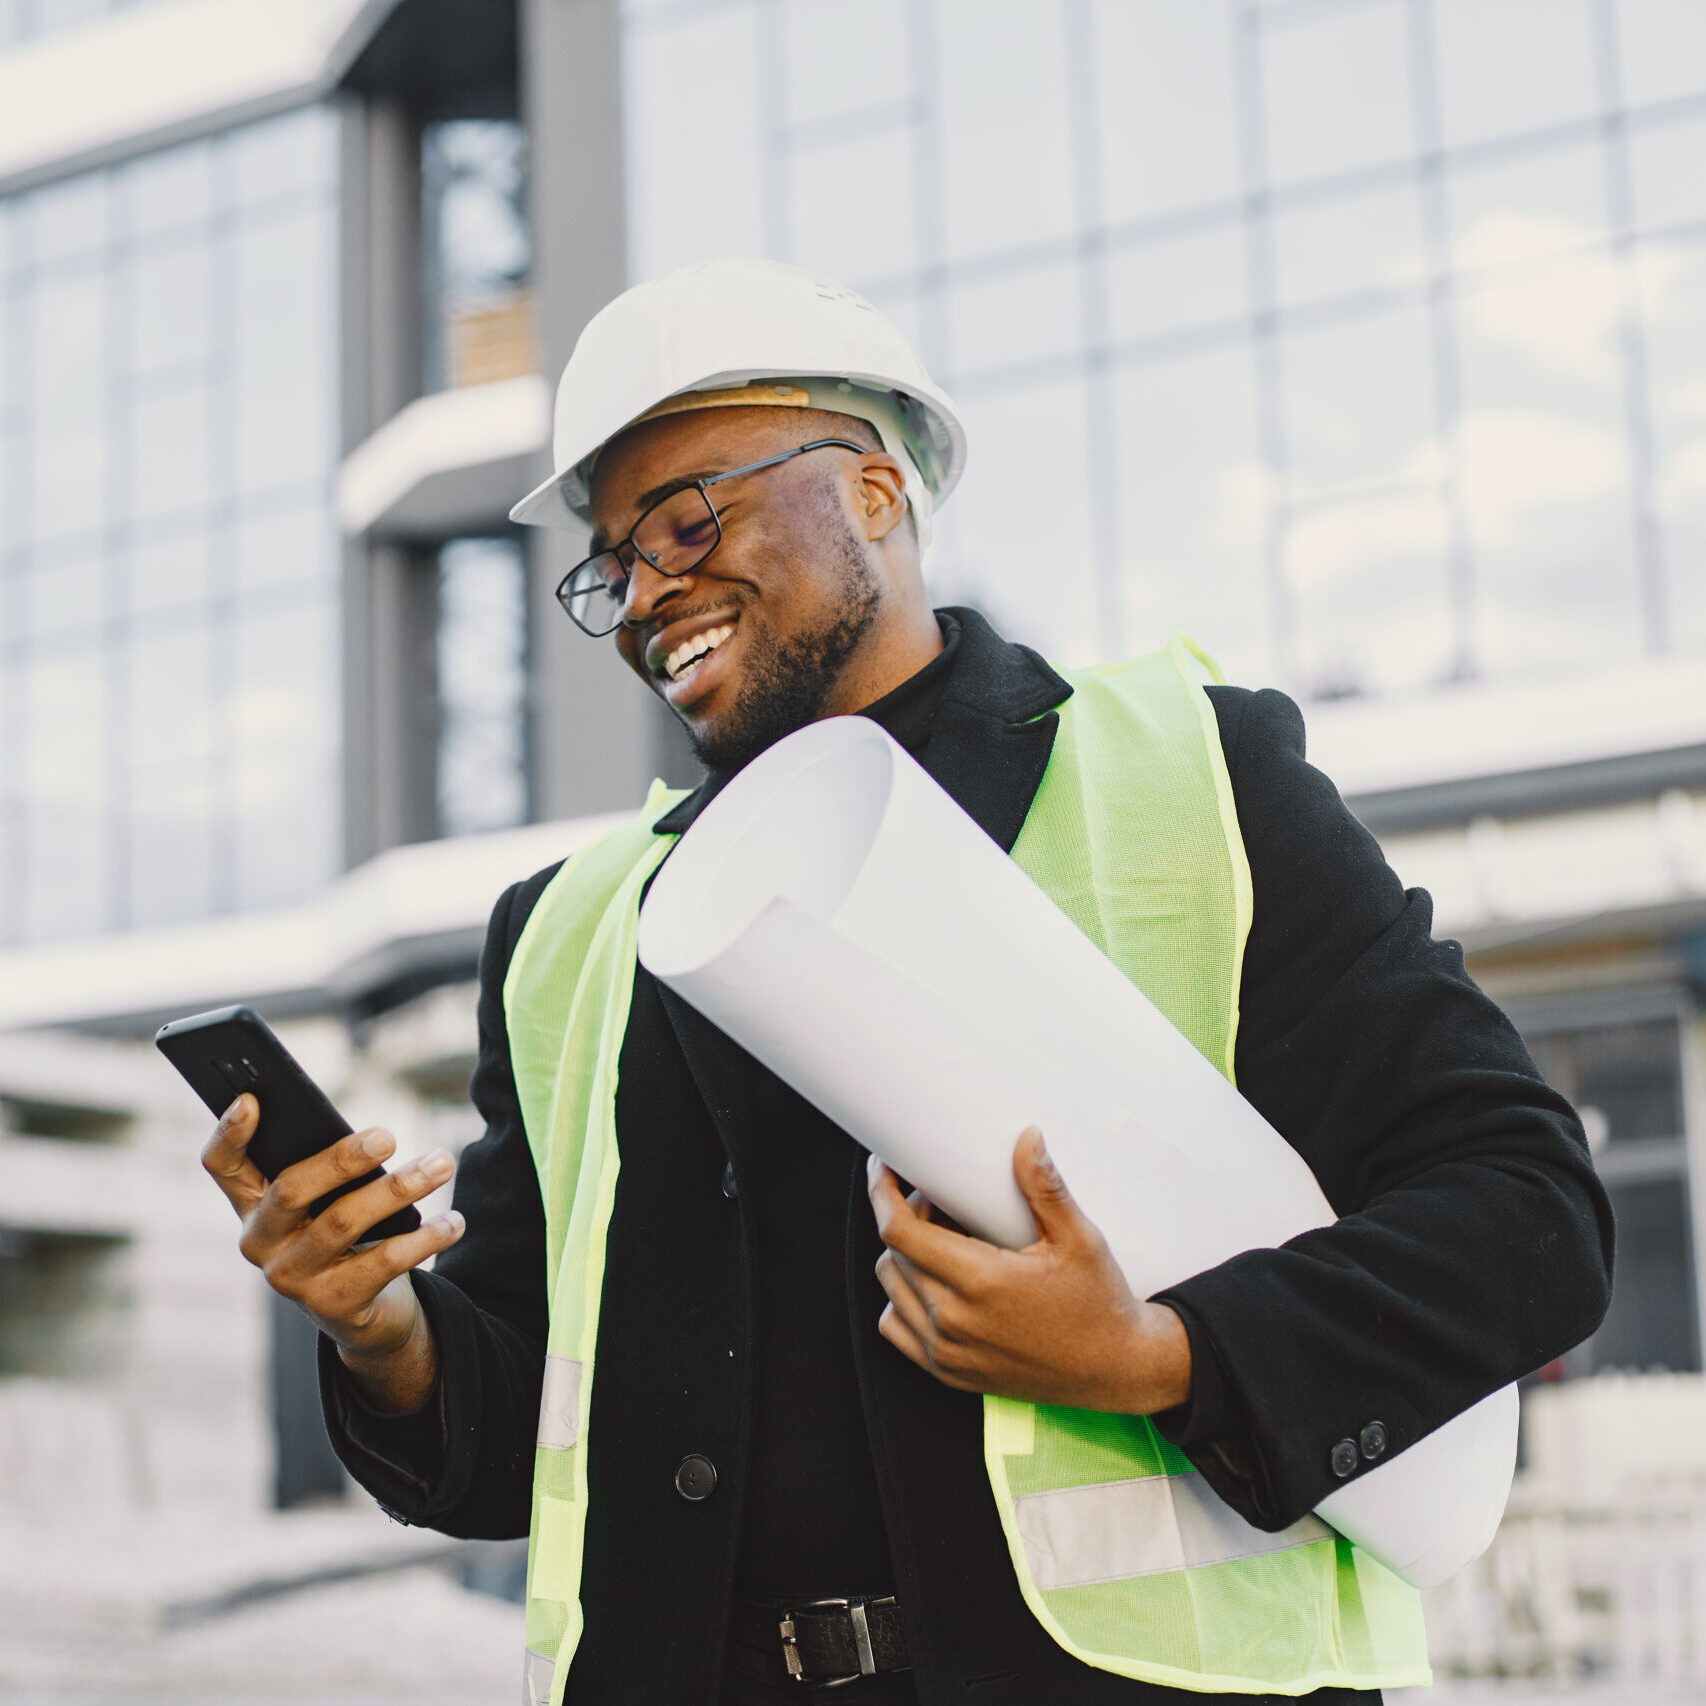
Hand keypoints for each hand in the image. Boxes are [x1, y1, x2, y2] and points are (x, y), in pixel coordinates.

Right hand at [201, 1093, 464, 1410]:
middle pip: (291, 1189)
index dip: (228, 1133)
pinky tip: (454, 1220)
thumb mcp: (328, 1198)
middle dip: (343, 1158)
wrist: (364, 1312)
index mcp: (252, 1204)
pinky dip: (426, 1237)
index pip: (222, 1165)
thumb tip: (371, 1138)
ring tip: (442, 1163)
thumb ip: (329, 1167)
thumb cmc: (346, 1233)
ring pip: (344, 1222)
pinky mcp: (334, 1304)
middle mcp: (261, 1242)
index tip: (251, 1098)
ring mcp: (293, 1278)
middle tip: (389, 1136)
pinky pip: (384, 1262)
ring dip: (400, 1188)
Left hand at [868, 1128, 1191, 1414]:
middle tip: (940, 1200)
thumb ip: (1045, 1187)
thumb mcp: (1079, 1238)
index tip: (884, 1169)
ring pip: (891, 1290)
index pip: (900, 1231)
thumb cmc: (1099, 1301)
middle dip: (906, 1217)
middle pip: (894, 1255)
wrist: (1116, 1369)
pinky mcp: (950, 1374)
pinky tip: (935, 1282)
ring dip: (903, 1257)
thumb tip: (1027, 1137)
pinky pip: (896, 1328)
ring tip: (943, 1239)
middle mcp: (955, 1322)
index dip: (882, 1193)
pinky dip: (903, 1300)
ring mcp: (948, 1353)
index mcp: (981, 1282)